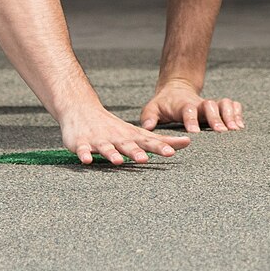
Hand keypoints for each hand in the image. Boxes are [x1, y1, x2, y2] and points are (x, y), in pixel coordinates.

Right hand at [59, 106, 191, 164]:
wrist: (82, 109)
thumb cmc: (115, 127)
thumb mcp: (138, 133)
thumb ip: (161, 140)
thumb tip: (188, 143)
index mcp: (131, 137)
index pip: (148, 142)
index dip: (159, 147)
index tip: (172, 152)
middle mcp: (117, 138)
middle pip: (128, 145)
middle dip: (136, 152)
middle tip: (144, 159)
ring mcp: (99, 140)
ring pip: (106, 148)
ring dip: (112, 154)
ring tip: (118, 161)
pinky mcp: (81, 143)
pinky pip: (83, 150)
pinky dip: (84, 154)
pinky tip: (86, 160)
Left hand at [140, 79, 244, 132]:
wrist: (176, 89)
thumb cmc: (164, 104)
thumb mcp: (152, 108)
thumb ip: (149, 117)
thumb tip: (147, 127)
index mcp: (182, 105)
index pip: (187, 110)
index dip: (191, 119)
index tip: (194, 132)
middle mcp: (199, 103)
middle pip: (209, 105)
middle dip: (215, 118)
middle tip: (221, 132)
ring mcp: (210, 104)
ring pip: (224, 103)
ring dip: (230, 115)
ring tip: (236, 129)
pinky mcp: (219, 107)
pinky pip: (232, 105)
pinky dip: (238, 113)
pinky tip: (240, 126)